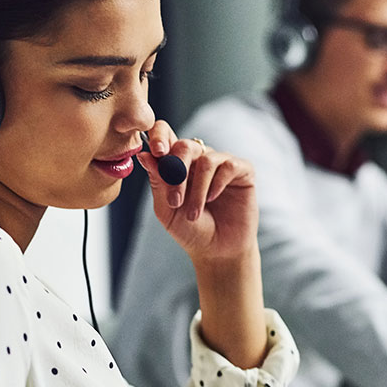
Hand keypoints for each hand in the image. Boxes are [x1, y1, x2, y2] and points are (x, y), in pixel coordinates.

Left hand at [137, 121, 257, 268]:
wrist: (217, 251)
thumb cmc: (190, 230)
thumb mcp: (166, 209)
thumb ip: (158, 182)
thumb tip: (144, 155)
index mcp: (177, 164)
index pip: (166, 134)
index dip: (159, 135)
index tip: (156, 152)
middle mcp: (199, 159)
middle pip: (185, 145)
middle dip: (176, 171)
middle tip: (175, 201)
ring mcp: (222, 164)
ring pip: (206, 160)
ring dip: (196, 189)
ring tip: (193, 213)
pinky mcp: (243, 171)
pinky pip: (228, 165)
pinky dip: (217, 183)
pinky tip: (212, 200)